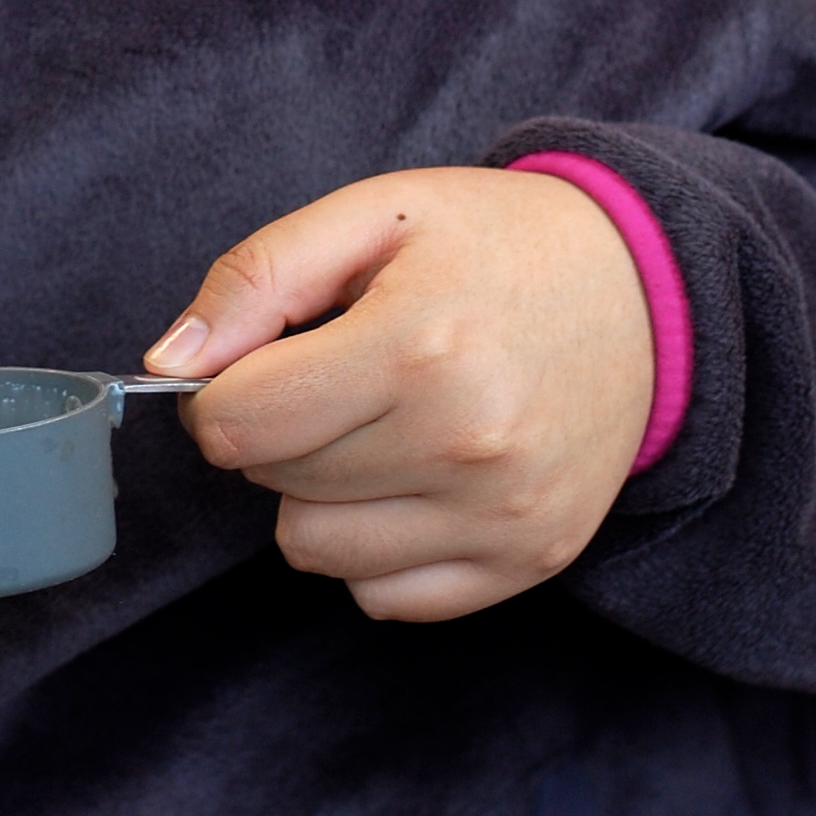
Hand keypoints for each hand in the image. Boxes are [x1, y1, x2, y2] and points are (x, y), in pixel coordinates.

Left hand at [146, 167, 653, 621]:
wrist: (646, 289)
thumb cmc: (495, 242)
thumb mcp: (371, 216)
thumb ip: (254, 278)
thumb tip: (169, 362)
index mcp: (418, 346)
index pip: (241, 425)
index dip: (220, 393)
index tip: (258, 363)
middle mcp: (466, 445)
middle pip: (275, 483)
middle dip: (279, 429)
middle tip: (338, 374)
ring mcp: (504, 516)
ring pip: (316, 552)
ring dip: (318, 494)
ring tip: (377, 424)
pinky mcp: (530, 562)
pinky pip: (385, 598)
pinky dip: (375, 547)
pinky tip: (415, 475)